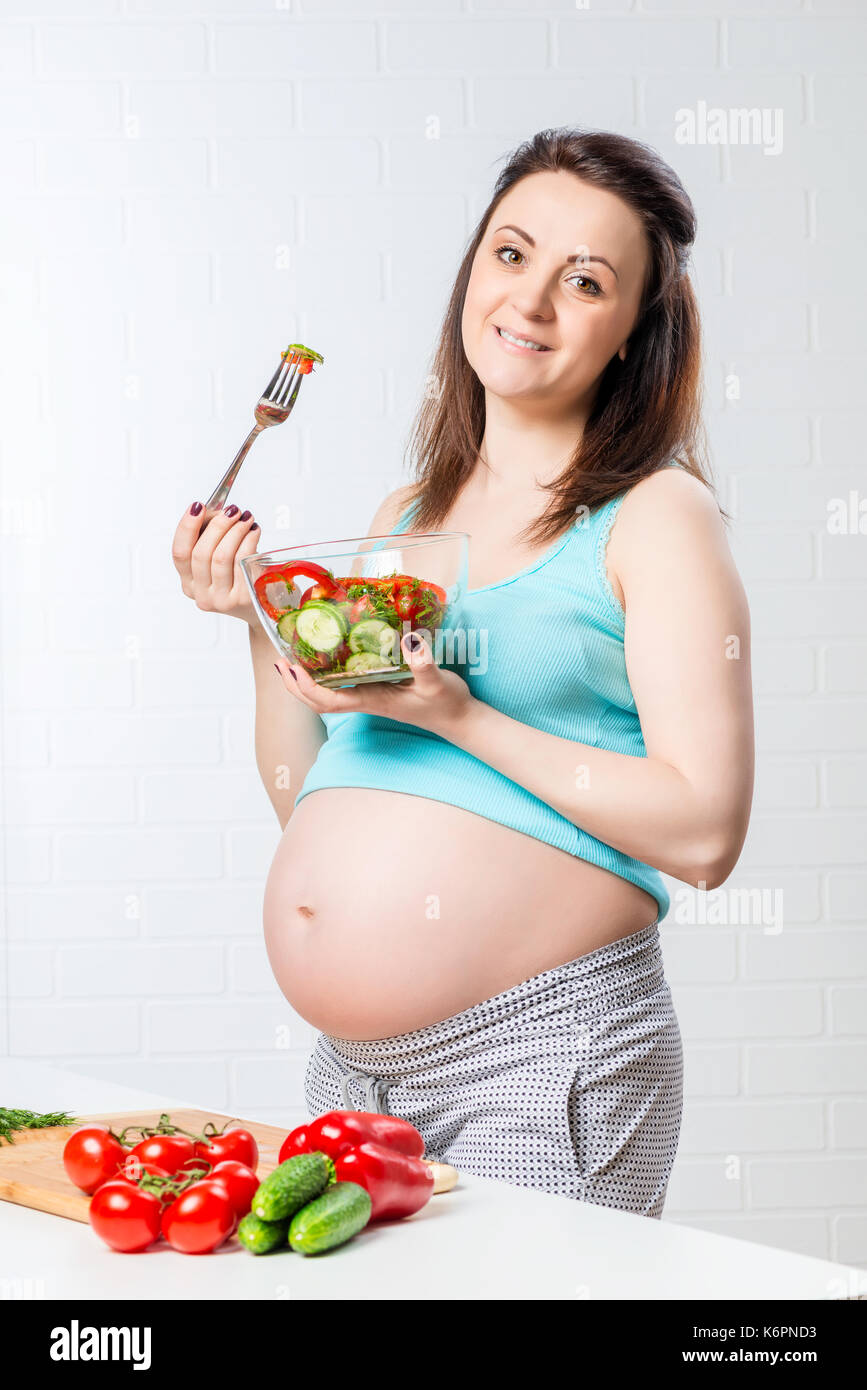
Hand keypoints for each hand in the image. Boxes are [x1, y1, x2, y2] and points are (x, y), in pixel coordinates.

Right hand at [171, 501, 260, 625]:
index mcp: (189, 583)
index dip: (187, 527)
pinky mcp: (243, 599)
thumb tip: (215, 511)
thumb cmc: (240, 578)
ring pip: (221, 556)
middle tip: (232, 510)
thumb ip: (211, 538)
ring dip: (235, 530)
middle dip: (217, 525)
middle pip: (201, 553)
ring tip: (246, 518)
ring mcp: (222, 600)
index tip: (198, 506)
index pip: (180, 553)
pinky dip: (248, 540)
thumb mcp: (220, 561)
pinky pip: (242, 562)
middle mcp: (202, 595)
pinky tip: (254, 531)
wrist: (263, 608)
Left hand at [273, 632, 476, 738]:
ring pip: (327, 693)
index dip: (306, 687)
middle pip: (318, 701)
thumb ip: (424, 664)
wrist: (458, 719)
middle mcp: (365, 699)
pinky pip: (342, 684)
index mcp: (372, 700)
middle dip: (295, 684)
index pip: (328, 701)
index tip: (292, 668)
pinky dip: (325, 673)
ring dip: (305, 679)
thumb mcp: (437, 682)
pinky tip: (325, 656)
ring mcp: (369, 695)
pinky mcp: (376, 689)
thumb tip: (410, 641)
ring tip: (291, 658)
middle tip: (280, 660)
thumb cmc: (446, 703)